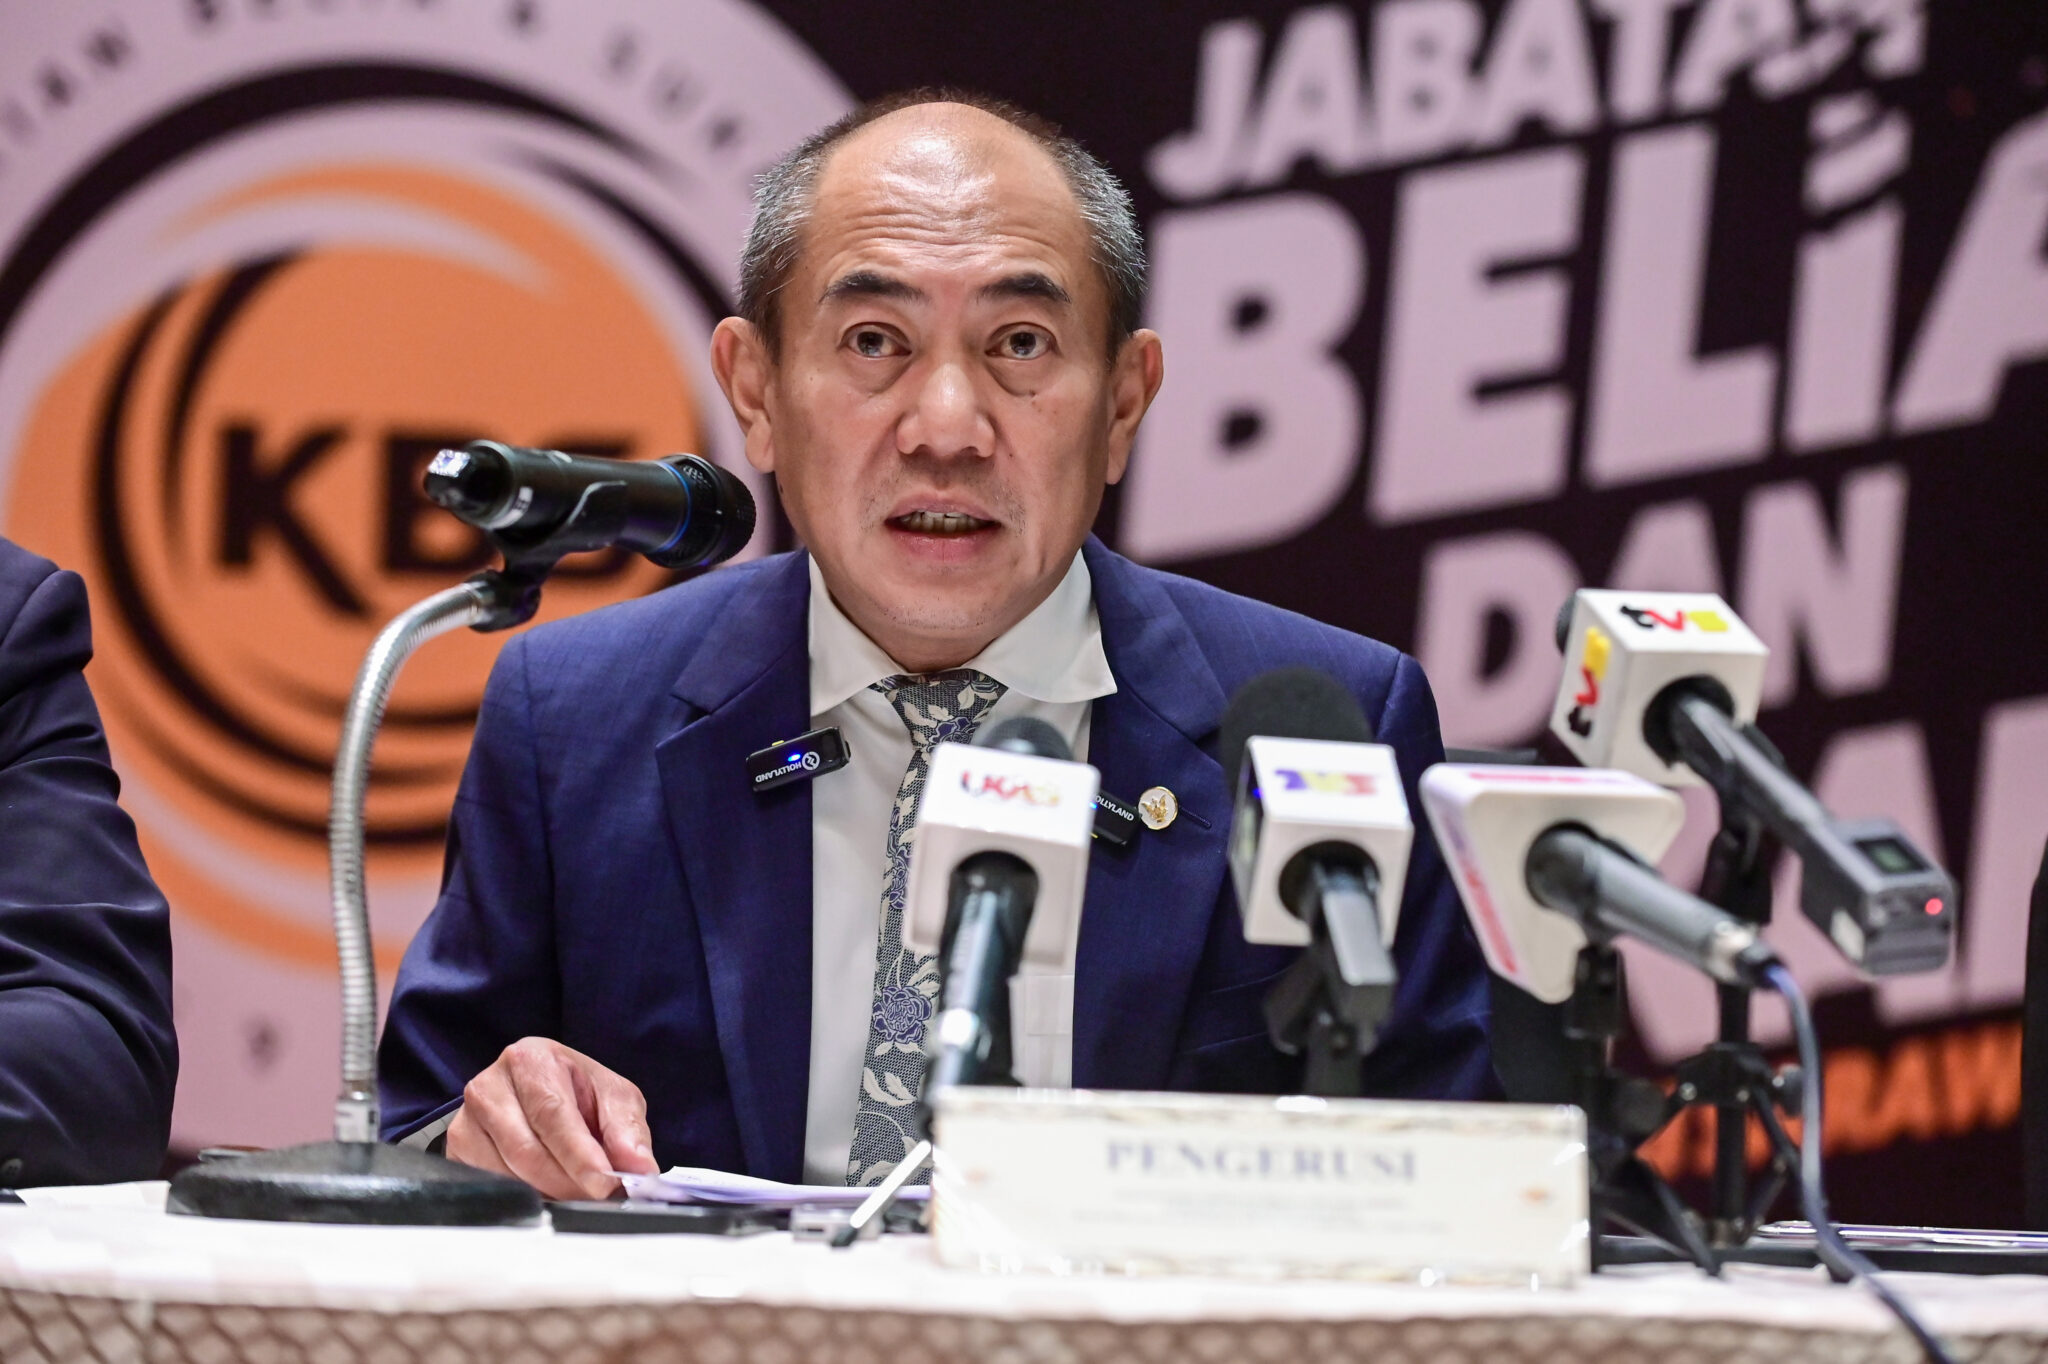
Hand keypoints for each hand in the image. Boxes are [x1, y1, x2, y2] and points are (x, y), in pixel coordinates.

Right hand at [445, 1038, 657, 1198]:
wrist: (538, 1090)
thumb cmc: (576, 1091)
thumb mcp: (613, 1097)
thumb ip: (628, 1130)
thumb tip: (642, 1169)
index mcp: (529, 1059)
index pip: (552, 1113)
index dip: (579, 1154)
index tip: (603, 1183)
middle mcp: (489, 1085)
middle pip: (526, 1149)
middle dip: (568, 1181)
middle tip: (599, 1196)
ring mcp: (466, 1121)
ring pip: (507, 1175)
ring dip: (548, 1193)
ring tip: (577, 1190)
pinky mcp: (458, 1152)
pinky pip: (491, 1187)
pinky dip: (525, 1196)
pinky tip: (547, 1190)